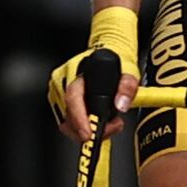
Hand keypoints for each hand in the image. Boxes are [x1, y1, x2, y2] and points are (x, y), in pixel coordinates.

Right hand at [47, 7, 139, 143]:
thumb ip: (127, 87)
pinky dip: (82, 126)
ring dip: (87, 129)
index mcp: (75, 72)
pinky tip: (97, 120)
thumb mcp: (128, 71)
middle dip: (91, 129)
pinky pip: (67, 120)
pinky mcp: (58, 100)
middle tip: (113, 126)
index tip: (88, 134)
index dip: (80, 119)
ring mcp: (58, 91)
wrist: (108, 52)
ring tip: (109, 122)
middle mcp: (62, 81)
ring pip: (67, 122)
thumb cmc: (114, 61)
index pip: (73, 99)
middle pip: (69, 116)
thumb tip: (121, 104)